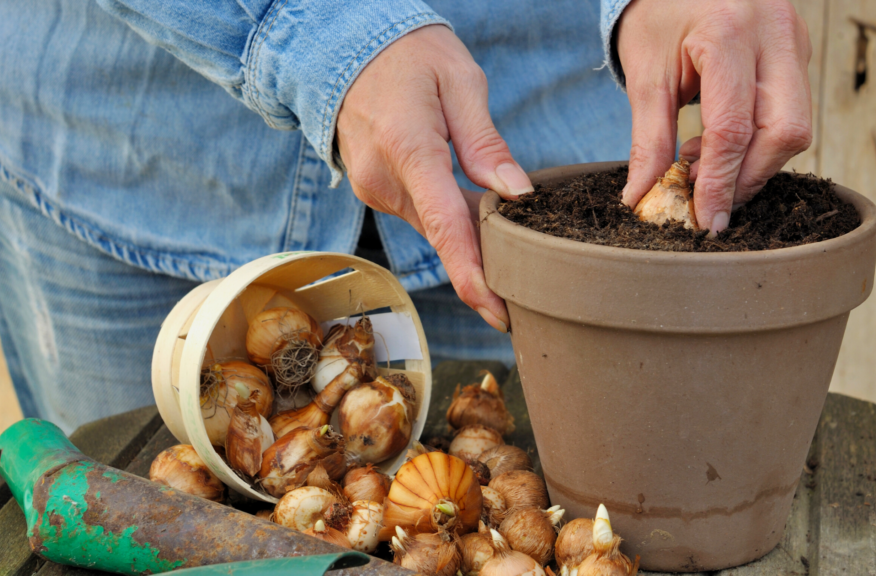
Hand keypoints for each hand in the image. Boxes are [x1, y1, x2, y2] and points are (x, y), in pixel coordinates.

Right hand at [337, 25, 533, 332]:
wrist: (345, 45)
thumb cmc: (409, 54)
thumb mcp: (460, 80)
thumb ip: (486, 142)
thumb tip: (517, 194)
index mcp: (408, 149)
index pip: (445, 227)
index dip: (473, 276)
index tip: (498, 313)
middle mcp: (383, 179)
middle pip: (444, 235)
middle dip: (485, 262)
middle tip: (530, 286)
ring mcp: (374, 188)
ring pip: (434, 228)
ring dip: (470, 236)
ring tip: (513, 243)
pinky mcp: (375, 189)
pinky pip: (421, 214)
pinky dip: (450, 219)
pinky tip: (478, 214)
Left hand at [616, 0, 812, 233]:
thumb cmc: (658, 15)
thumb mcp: (645, 75)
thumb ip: (649, 140)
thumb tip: (642, 197)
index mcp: (728, 33)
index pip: (734, 128)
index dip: (721, 184)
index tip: (707, 221)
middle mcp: (775, 34)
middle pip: (784, 132)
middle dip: (747, 177)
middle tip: (707, 199)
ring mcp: (795, 40)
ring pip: (795, 127)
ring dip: (753, 163)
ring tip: (703, 166)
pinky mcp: (799, 51)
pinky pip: (792, 112)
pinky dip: (758, 142)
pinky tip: (720, 146)